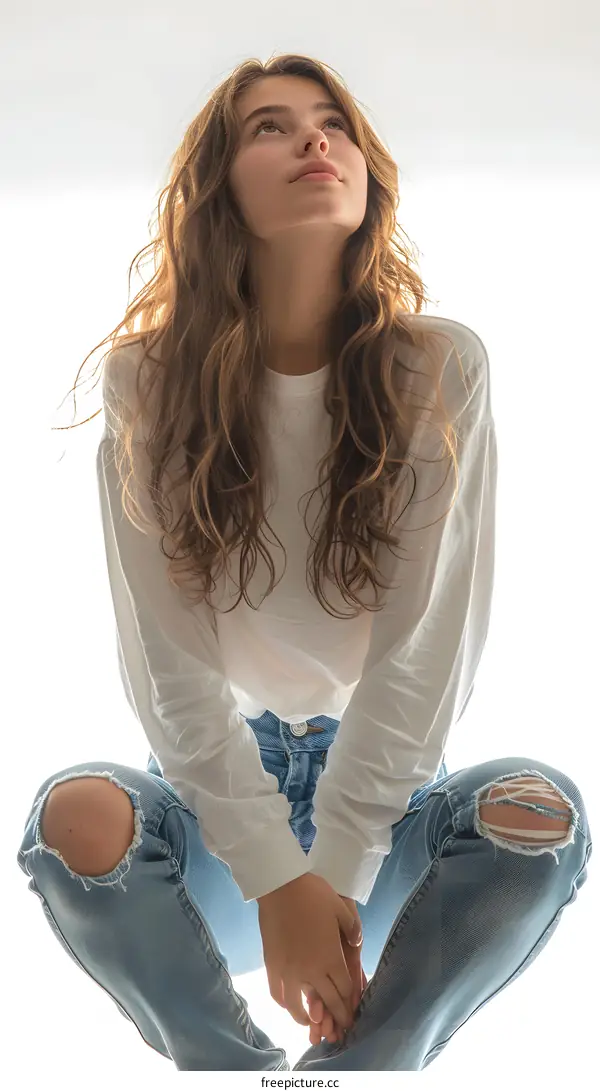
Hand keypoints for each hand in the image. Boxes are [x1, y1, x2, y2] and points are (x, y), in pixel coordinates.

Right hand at [257, 873, 360, 1033]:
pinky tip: (289, 1006)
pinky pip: (278, 994)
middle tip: (339, 1029)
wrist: (281, 886)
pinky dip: (285, 1004)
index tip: (353, 1014)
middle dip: (337, 1018)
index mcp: (332, 959)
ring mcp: (290, 971)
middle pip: (328, 1002)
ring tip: (313, 1022)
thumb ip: (352, 929)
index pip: (345, 991)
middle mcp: (312, 971)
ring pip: (299, 1007)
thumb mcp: (341, 909)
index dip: (351, 1004)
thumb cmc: (314, 895)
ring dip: (308, 1018)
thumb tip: (356, 942)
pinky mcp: (272, 967)